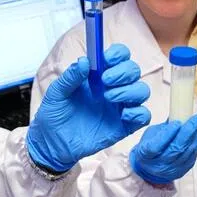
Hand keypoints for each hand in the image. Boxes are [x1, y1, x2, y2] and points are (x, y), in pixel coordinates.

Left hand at [27, 44, 151, 172]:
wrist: (52, 143)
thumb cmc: (54, 114)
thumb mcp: (56, 93)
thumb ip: (70, 77)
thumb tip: (85, 61)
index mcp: (99, 75)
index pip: (119, 56)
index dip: (118, 54)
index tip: (106, 59)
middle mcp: (114, 87)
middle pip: (133, 70)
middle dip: (123, 72)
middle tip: (105, 80)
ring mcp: (120, 106)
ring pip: (142, 91)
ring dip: (130, 91)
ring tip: (109, 97)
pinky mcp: (124, 126)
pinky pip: (143, 116)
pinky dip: (139, 113)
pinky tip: (123, 115)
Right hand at [129, 115, 196, 184]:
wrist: (150, 168)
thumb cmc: (149, 146)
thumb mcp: (151, 135)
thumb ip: (164, 127)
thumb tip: (179, 113)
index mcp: (146, 155)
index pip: (157, 146)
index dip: (168, 133)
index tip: (177, 122)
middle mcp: (158, 165)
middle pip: (176, 149)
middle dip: (188, 132)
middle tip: (195, 118)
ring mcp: (171, 170)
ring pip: (186, 153)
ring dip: (194, 137)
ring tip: (196, 124)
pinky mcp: (182, 172)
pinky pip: (192, 157)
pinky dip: (195, 145)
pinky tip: (196, 135)